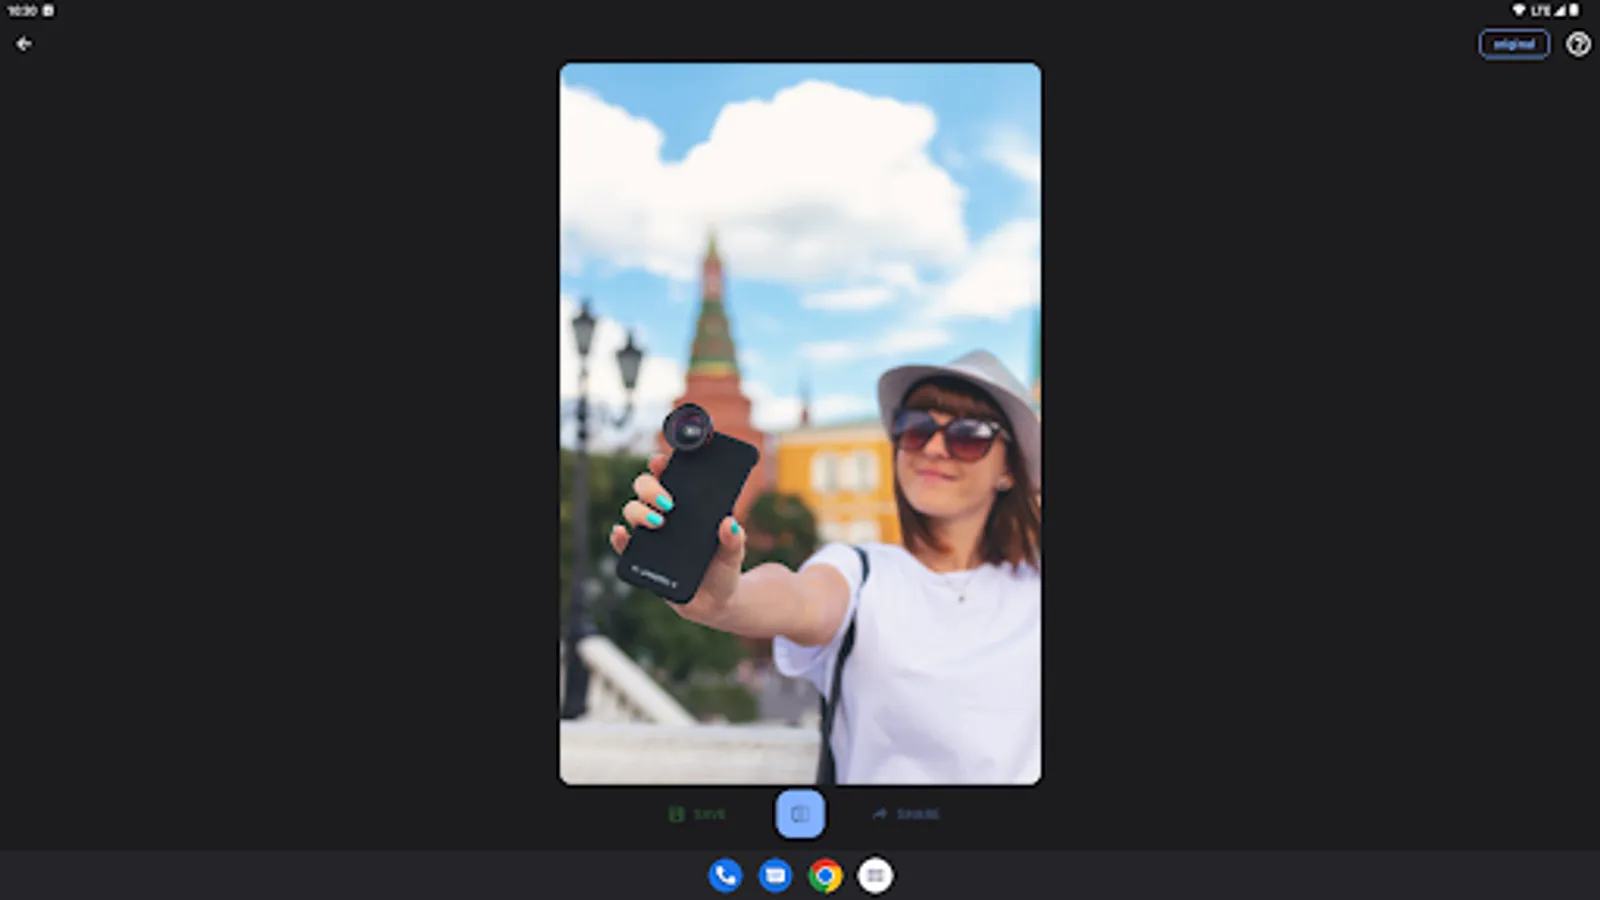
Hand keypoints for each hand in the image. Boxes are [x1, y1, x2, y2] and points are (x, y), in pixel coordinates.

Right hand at [608, 451, 746, 625]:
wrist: (716, 602)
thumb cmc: (723, 568)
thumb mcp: (734, 553)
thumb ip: (734, 539)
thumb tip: (729, 523)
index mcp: (686, 506)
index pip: (669, 476)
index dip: (661, 464)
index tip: (661, 460)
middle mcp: (665, 515)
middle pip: (644, 488)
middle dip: (650, 488)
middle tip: (668, 502)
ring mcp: (651, 536)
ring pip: (631, 511)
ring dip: (640, 512)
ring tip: (660, 523)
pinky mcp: (642, 559)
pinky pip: (624, 545)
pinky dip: (619, 538)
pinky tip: (621, 533)